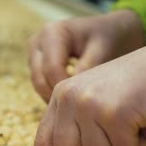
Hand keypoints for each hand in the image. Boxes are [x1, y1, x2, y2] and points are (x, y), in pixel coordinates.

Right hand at [29, 10, 145, 101]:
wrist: (111, 31)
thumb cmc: (109, 37)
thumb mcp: (102, 50)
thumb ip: (87, 68)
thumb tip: (75, 94)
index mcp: (52, 33)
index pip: (51, 69)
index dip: (64, 90)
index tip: (84, 106)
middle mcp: (38, 42)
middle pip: (39, 79)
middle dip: (57, 98)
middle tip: (79, 114)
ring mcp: (35, 54)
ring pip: (38, 85)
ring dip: (54, 99)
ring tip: (78, 109)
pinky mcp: (37, 65)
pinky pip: (42, 86)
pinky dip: (55, 96)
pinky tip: (74, 103)